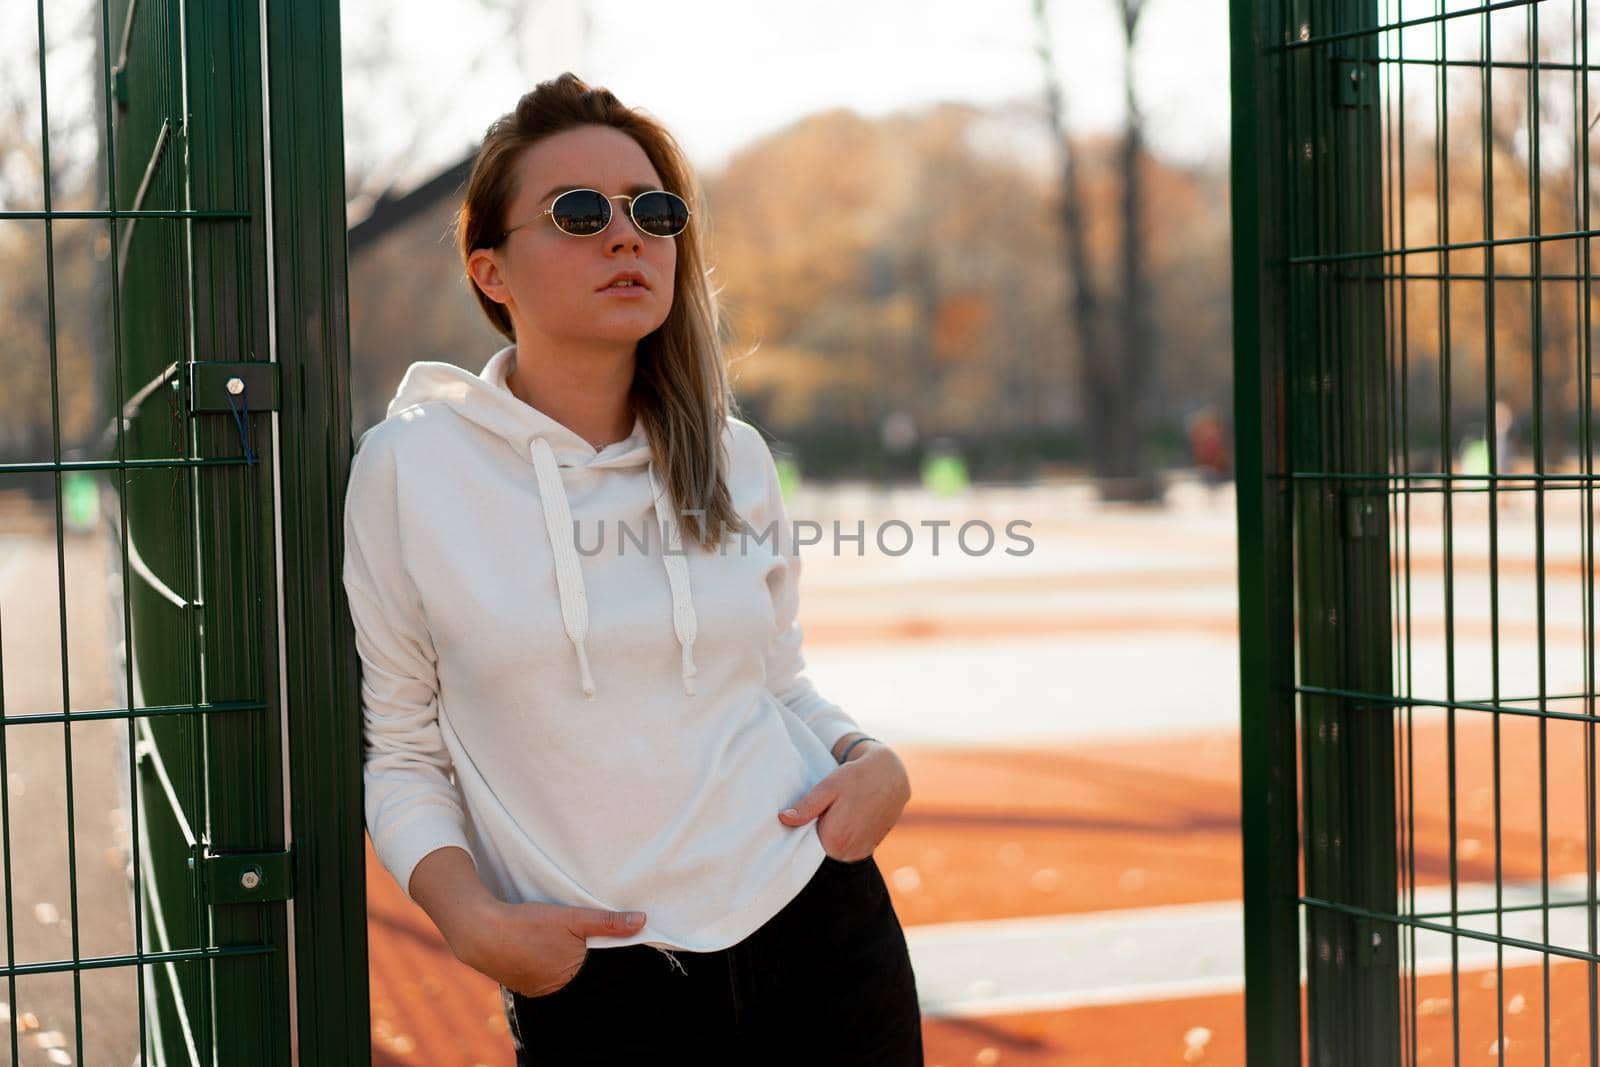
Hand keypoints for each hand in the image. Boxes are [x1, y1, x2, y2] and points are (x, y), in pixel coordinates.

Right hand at [447, 897, 646, 997]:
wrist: (480, 932)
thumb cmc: (528, 924)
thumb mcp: (571, 917)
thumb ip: (607, 922)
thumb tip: (642, 921)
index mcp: (572, 976)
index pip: (598, 969)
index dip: (599, 954)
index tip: (597, 943)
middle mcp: (554, 989)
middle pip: (577, 973)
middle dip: (580, 958)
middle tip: (570, 938)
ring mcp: (535, 988)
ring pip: (558, 973)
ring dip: (560, 960)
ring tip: (554, 941)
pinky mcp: (520, 983)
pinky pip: (540, 975)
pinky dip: (543, 962)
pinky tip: (538, 948)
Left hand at [776, 742, 911, 861]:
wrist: (890, 776)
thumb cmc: (856, 777)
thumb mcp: (827, 788)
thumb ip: (806, 807)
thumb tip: (783, 818)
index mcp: (834, 840)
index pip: (805, 843)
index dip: (805, 827)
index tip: (809, 814)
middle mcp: (848, 853)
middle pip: (820, 848)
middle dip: (819, 831)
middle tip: (826, 809)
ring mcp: (860, 853)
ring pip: (835, 849)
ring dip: (834, 835)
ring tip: (839, 812)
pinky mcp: (869, 850)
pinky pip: (848, 848)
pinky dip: (846, 836)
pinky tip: (849, 818)